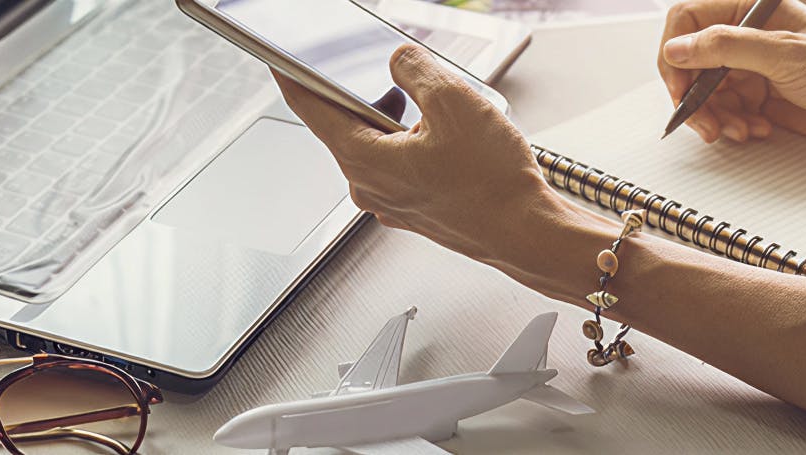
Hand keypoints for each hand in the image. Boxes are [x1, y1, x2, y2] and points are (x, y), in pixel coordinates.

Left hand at [274, 44, 572, 263]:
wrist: (528, 234)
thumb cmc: (493, 185)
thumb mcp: (453, 102)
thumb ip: (414, 70)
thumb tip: (399, 60)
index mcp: (363, 159)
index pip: (311, 108)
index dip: (291, 74)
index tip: (277, 56)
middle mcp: (369, 185)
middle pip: (350, 122)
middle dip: (369, 91)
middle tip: (391, 69)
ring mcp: (391, 200)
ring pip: (381, 142)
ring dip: (402, 117)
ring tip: (440, 107)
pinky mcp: (413, 206)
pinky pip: (402, 162)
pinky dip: (417, 142)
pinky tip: (451, 135)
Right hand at [659, 0, 805, 147]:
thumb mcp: (786, 55)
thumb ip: (729, 47)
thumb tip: (678, 48)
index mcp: (751, 10)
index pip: (689, 20)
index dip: (676, 52)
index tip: (680, 84)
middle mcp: (746, 36)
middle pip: (690, 62)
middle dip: (694, 96)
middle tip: (705, 121)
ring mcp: (750, 68)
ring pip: (703, 93)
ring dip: (715, 116)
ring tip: (739, 129)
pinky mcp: (755, 97)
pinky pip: (723, 112)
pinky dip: (732, 126)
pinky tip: (756, 129)